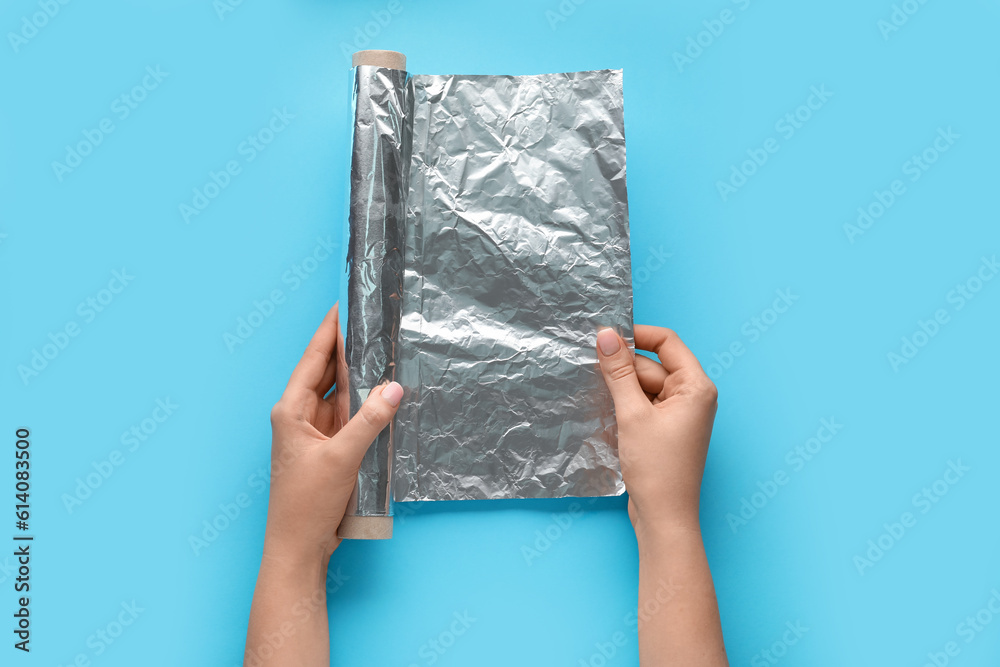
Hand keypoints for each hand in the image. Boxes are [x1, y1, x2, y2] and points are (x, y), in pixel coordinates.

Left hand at [264, 305, 402, 565]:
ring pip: (339, 394)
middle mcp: (299, 416)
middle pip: (327, 372)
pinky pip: (347, 417)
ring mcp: (313, 433)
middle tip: (372, 322)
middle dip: (348, 348)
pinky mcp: (327, 449)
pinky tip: (382, 394)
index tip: (343, 303)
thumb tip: (394, 388)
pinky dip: (364, 405)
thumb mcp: (342, 458)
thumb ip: (370, 421)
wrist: (298, 548)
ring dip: (359, 377)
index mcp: (290, 410)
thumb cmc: (306, 504)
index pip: (313, 358)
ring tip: (382, 350)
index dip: (329, 330)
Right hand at [596, 325, 717, 535]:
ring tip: (596, 396)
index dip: (636, 335)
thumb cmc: (658, 469)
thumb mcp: (632, 414)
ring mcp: (679, 414)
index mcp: (696, 386)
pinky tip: (605, 413)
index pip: (666, 342)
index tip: (605, 337)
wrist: (663, 517)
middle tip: (590, 371)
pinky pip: (643, 404)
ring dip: (620, 389)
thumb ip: (618, 372)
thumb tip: (606, 336)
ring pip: (643, 386)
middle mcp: (692, 396)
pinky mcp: (665, 429)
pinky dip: (624, 406)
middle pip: (651, 365)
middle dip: (622, 368)